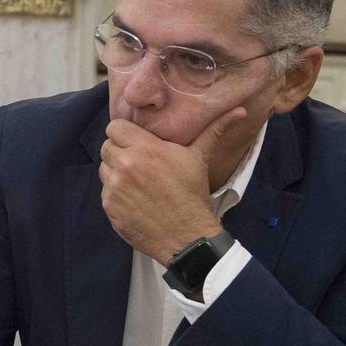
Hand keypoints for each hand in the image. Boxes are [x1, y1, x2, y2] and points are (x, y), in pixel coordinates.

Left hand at [99, 107, 246, 262]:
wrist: (185, 235)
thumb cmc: (192, 193)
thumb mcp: (200, 158)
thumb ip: (214, 130)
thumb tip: (241, 110)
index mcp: (144, 148)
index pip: (114, 127)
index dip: (123, 132)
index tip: (135, 141)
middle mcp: (125, 165)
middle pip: (106, 146)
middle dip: (119, 151)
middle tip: (137, 161)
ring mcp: (114, 187)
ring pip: (104, 168)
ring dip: (115, 172)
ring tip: (137, 181)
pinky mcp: (108, 206)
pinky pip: (105, 191)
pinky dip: (115, 193)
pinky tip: (134, 199)